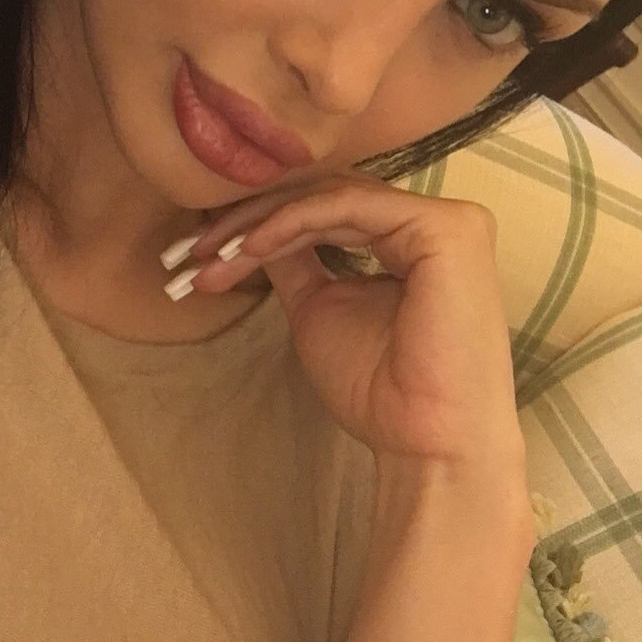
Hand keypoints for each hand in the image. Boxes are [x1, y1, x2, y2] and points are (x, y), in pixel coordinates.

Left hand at [176, 174, 524, 471]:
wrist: (426, 444)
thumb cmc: (381, 392)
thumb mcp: (319, 308)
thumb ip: (294, 262)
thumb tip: (248, 230)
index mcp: (413, 239)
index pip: (326, 210)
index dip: (260, 224)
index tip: (201, 253)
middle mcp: (436, 220)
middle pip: (325, 197)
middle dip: (252, 219)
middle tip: (194, 247)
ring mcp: (447, 219)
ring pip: (331, 197)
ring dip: (261, 222)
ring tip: (212, 253)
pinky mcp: (445, 228)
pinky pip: (348, 207)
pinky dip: (291, 222)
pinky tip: (250, 248)